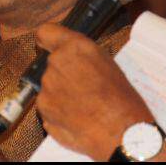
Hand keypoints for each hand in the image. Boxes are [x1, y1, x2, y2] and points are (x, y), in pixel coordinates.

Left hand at [35, 24, 150, 160]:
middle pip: (50, 63)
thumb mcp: (108, 64)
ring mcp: (47, 87)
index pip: (46, 32)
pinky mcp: (43, 109)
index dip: (47, 40)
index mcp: (75, 47)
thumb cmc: (122, 100)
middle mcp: (57, 63)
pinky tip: (77, 116)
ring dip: (60, 93)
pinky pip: (48, 106)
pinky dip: (58, 110)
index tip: (47, 45)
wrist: (121, 132)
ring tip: (83, 104)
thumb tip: (76, 60)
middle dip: (62, 73)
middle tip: (82, 85)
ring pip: (49, 86)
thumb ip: (84, 57)